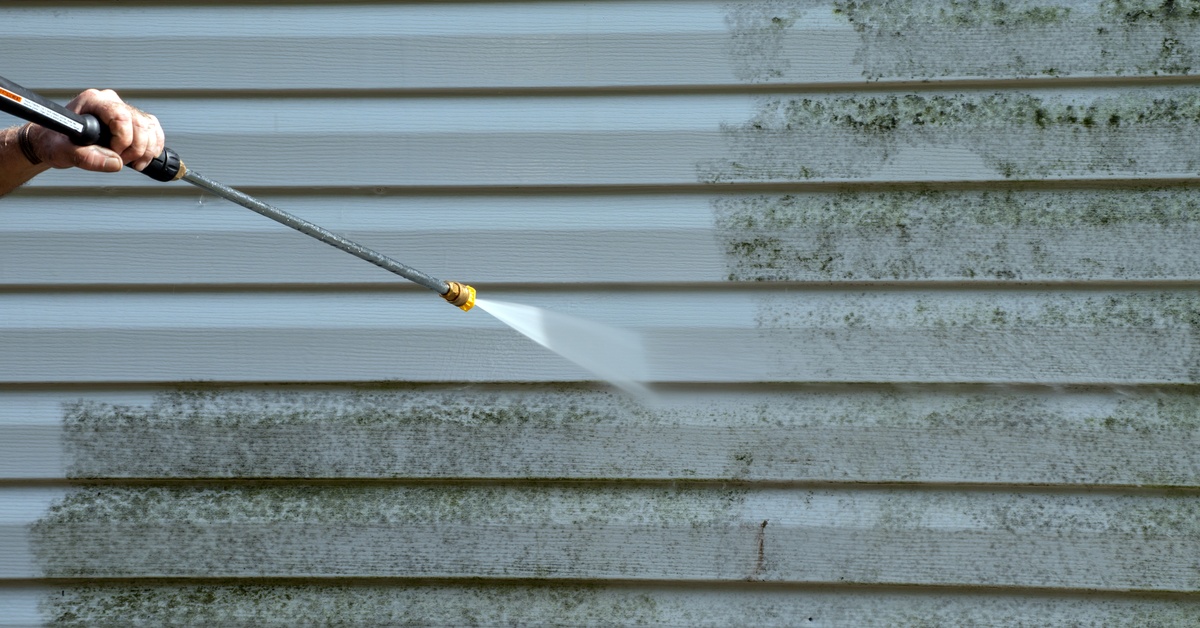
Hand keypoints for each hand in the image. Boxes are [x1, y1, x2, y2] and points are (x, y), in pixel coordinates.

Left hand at [25, 89, 164, 171]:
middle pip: (140, 123)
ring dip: (146, 150)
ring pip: (149, 127)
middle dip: (136, 148)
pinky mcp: (133, 121)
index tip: (114, 153)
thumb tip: (116, 163)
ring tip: (132, 163)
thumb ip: (86, 157)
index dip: (123, 139)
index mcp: (93, 101)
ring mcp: (123, 110)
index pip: (121, 116)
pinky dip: (154, 147)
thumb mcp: (63, 151)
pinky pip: (153, 130)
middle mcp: (111, 102)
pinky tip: (144, 158)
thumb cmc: (55, 142)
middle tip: (122, 162)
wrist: (56, 143)